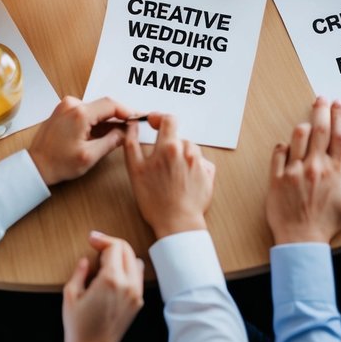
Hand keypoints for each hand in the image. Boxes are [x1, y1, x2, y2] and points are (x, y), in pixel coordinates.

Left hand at [29, 96, 136, 185]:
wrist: (35, 166)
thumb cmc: (59, 164)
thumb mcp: (90, 156)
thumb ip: (111, 141)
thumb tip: (126, 132)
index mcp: (80, 113)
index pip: (111, 105)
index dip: (127, 111)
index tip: (138, 118)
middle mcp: (72, 104)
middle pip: (103, 105)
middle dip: (117, 117)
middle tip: (130, 128)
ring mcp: (66, 105)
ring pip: (95, 109)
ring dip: (105, 120)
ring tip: (114, 135)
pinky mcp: (63, 110)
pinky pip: (85, 111)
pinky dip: (94, 120)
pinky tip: (99, 133)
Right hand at [62, 231, 143, 341]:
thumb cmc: (77, 327)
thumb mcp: (70, 295)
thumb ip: (79, 272)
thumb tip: (86, 260)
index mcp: (111, 280)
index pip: (114, 246)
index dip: (102, 239)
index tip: (91, 239)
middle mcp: (127, 284)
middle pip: (127, 250)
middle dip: (111, 244)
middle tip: (96, 246)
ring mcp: (135, 294)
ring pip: (135, 261)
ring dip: (122, 255)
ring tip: (105, 260)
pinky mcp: (137, 303)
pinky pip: (137, 277)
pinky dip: (128, 269)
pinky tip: (114, 274)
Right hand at [123, 113, 214, 238]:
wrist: (177, 223)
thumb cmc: (155, 201)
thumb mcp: (135, 171)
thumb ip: (131, 144)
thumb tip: (132, 126)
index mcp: (169, 146)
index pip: (168, 119)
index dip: (159, 118)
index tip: (154, 122)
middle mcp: (187, 150)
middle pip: (178, 137)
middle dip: (168, 144)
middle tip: (160, 162)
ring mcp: (200, 162)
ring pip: (189, 149)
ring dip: (181, 155)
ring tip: (172, 174)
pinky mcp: (209, 173)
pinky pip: (200, 162)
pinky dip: (192, 166)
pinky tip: (184, 179)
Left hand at [266, 97, 340, 244]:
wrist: (300, 240)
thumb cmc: (325, 225)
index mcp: (334, 172)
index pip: (340, 136)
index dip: (340, 116)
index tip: (338, 104)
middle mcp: (315, 167)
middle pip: (320, 129)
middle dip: (322, 109)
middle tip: (321, 99)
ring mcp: (294, 170)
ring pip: (298, 136)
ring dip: (303, 126)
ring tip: (306, 125)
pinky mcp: (277, 176)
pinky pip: (278, 151)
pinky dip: (283, 145)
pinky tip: (287, 147)